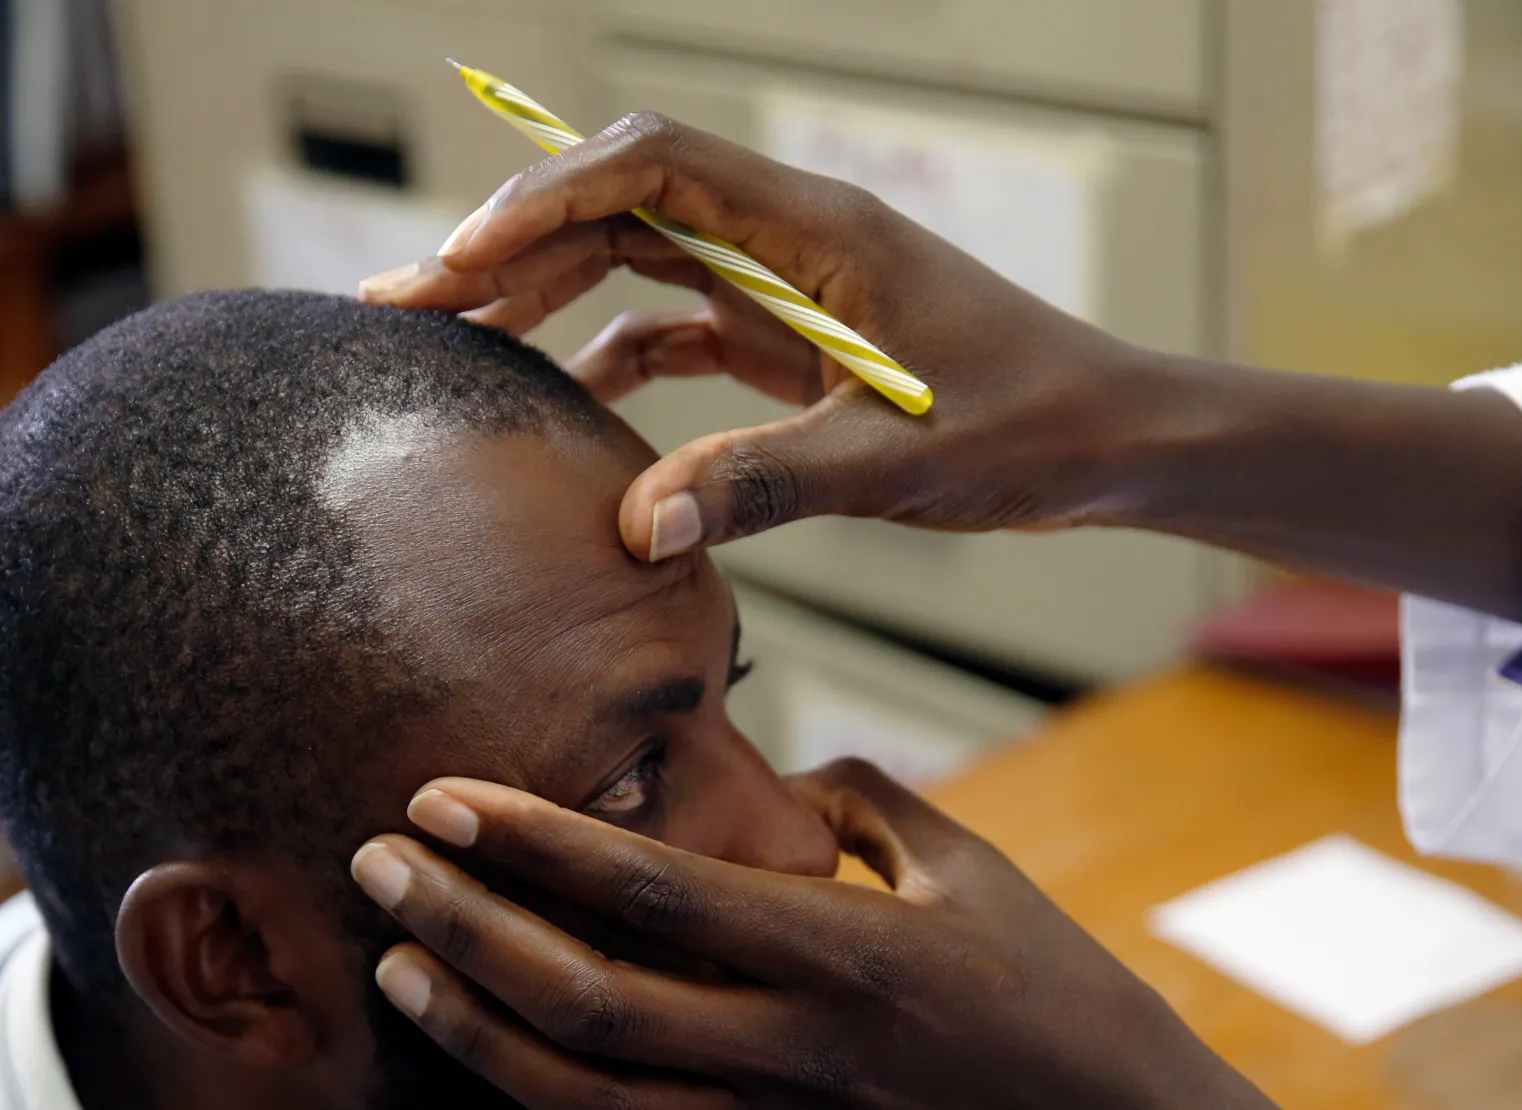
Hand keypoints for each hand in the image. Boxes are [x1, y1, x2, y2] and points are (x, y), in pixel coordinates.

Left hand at [350, 758, 1259, 1109]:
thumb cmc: (1061, 993)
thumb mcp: (976, 869)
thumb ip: (866, 804)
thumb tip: (778, 768)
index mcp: (838, 948)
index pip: (647, 884)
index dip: (527, 838)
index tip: (438, 793)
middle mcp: (792, 1049)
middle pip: (585, 995)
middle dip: (464, 928)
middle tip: (375, 866)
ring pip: (590, 1103)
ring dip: (479, 1040)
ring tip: (400, 974)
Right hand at [359, 113, 1146, 559]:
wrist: (1116, 442)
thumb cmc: (1035, 428)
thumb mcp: (894, 463)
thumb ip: (762, 483)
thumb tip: (635, 530)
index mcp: (815, 232)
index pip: (652, 167)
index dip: (546, 198)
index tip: (463, 258)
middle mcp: (788, 242)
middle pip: (619, 204)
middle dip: (510, 243)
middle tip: (406, 300)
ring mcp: (786, 289)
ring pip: (635, 262)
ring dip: (544, 294)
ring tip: (448, 339)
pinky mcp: (792, 344)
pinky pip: (676, 332)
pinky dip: (609, 359)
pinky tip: (559, 405)